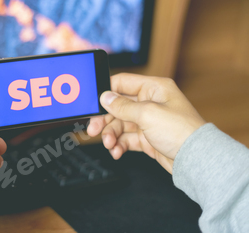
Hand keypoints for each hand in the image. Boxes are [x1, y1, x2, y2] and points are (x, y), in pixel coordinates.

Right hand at [87, 73, 205, 173]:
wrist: (195, 160)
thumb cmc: (182, 132)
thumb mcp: (148, 114)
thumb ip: (123, 106)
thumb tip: (105, 97)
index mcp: (153, 88)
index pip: (123, 83)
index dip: (106, 92)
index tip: (93, 103)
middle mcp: (150, 103)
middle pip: (118, 107)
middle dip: (105, 119)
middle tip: (93, 129)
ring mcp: (148, 121)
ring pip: (120, 125)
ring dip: (111, 135)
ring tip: (109, 145)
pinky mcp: (147, 138)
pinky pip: (126, 138)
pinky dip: (119, 145)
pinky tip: (117, 151)